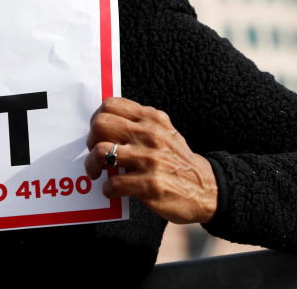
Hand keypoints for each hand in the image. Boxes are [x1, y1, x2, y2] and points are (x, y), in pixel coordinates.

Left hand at [84, 97, 217, 223]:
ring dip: (93, 166)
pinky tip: (114, 190)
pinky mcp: (149, 185)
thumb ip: (139, 123)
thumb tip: (104, 123)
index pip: (110, 104)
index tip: (98, 133)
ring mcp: (150, 159)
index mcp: (151, 118)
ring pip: (101, 153)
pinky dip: (108, 189)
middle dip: (91, 141)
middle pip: (100, 125)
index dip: (97, 119)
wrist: (206, 188)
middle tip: (97, 154)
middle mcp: (150, 134)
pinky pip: (113, 184)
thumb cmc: (177, 159)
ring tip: (98, 173)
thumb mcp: (164, 130)